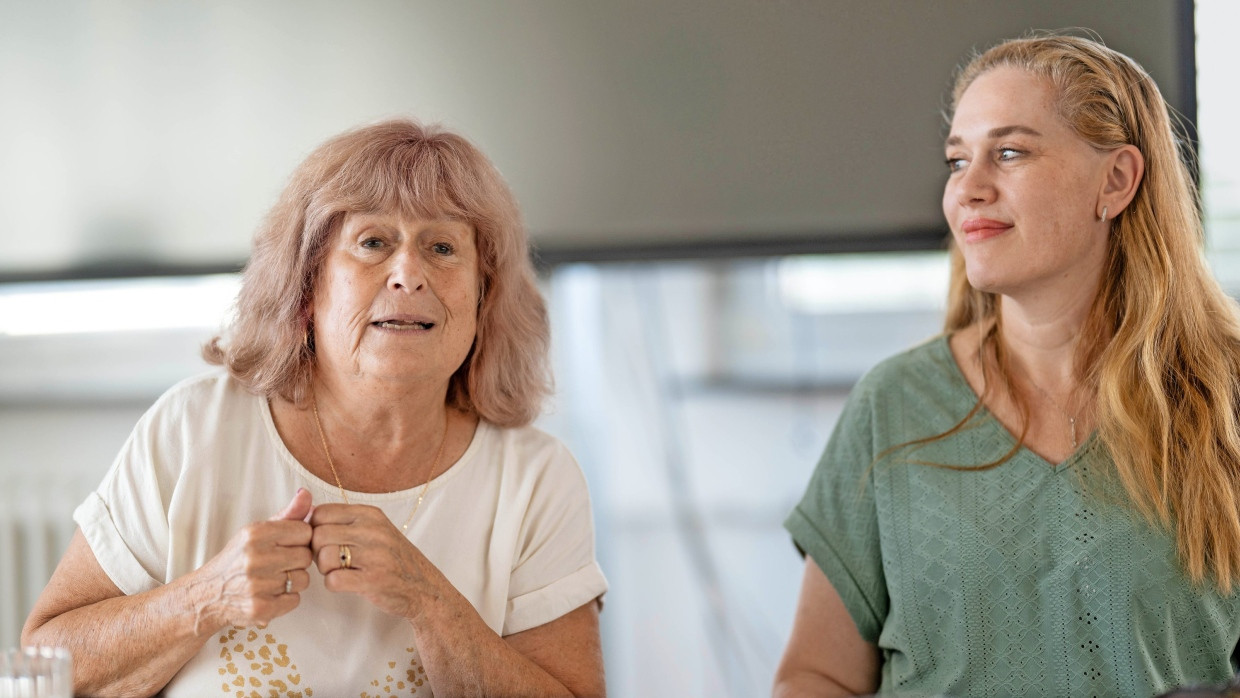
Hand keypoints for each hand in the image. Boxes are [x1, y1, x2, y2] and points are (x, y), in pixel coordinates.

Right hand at [188, 489, 314, 631]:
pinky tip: (270, 594)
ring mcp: (257, 585)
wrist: (208, 593)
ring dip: (293, 581)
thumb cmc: (238, 559)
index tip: (287, 544)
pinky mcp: (260, 608)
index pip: (305, 531)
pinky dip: (286, 599)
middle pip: (306, 556)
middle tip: (279, 564)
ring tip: (273, 579)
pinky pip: (295, 600)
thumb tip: (306, 494)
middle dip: (297, 561)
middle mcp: (255, 558)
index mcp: (255, 534)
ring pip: (303, 579)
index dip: (300, 539)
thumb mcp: (257, 531)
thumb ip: (287, 514)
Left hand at [309, 503, 441, 620]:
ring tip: (340, 571)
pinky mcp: (373, 580)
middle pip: (319, 535)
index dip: (315, 529)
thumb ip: (345, 521)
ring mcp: (375, 555)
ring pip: (324, 557)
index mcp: (370, 514)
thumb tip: (307, 511)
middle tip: (332, 560)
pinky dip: (334, 584)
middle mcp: (373, 530)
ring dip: (325, 569)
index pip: (321, 512)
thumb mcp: (375, 528)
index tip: (326, 541)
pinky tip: (347, 583)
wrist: (423, 586)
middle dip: (318, 551)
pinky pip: (333, 580)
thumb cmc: (393, 558)